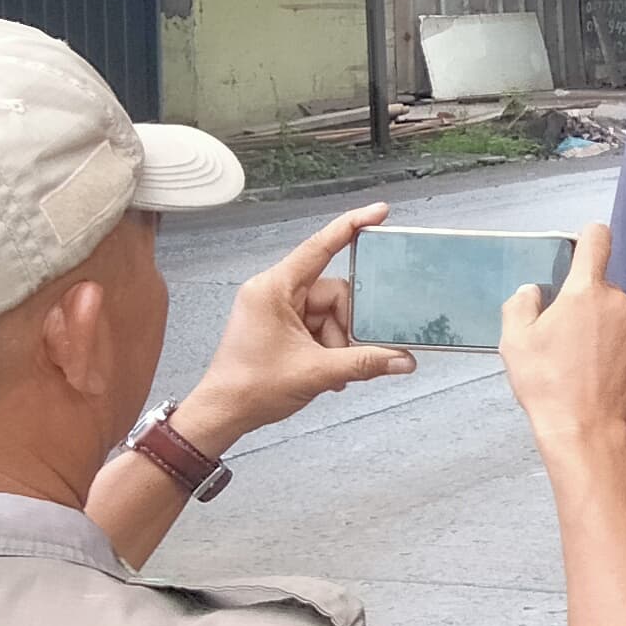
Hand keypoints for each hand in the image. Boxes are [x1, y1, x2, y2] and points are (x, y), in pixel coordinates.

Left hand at [179, 203, 414, 443]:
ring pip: (329, 314)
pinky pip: (319, 326)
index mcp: (274, 288)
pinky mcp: (281, 326)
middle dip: (348, 326)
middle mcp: (275, 292)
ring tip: (334, 372)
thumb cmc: (250, 387)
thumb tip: (402, 360)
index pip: (319, 247)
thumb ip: (364, 363)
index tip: (379, 213)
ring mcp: (277, 309)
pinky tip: (330, 372)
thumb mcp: (316, 373)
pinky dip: (330, 348)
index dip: (351, 227)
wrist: (223, 412)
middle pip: (333, 293)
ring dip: (339, 343)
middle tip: (355, 351)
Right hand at [498, 223, 625, 463]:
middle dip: (586, 306)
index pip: (596, 241)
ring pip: (618, 317)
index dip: (589, 237)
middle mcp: (619, 302)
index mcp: (585, 292)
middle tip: (565, 339)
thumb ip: (521, 304)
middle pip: (601, 290)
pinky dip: (621, 351)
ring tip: (584, 364)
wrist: (585, 430)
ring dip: (605, 330)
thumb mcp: (514, 341)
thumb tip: (534, 291)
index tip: (587, 239)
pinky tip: (602, 375)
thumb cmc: (548, 385)